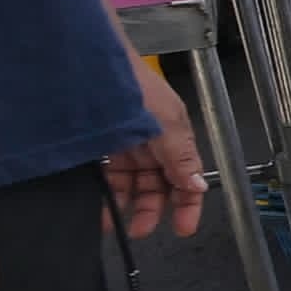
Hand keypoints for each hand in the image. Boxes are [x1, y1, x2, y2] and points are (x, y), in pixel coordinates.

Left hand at [101, 58, 206, 241]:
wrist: (92, 60)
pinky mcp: (101, 142)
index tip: (183, 229)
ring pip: (129, 181)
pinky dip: (102, 189)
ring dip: (123, 202)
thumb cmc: (133, 83)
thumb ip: (181, 156)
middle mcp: (153, 142)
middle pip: (157, 184)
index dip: (188, 204)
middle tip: (139, 230)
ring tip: (109, 220)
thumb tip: (198, 186)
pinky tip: (96, 199)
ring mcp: (126, 142)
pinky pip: (105, 173)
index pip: (188, 178)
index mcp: (175, 137)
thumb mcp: (165, 122)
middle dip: (151, 209)